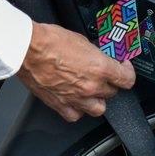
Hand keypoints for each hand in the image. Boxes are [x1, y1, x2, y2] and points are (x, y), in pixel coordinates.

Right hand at [18, 23, 135, 121]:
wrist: (27, 48)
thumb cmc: (49, 40)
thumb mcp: (81, 40)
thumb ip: (94, 54)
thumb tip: (99, 57)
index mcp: (100, 69)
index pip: (127, 79)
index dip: (127, 72)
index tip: (123, 68)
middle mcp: (90, 87)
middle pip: (112, 93)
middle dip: (109, 84)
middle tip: (102, 76)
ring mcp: (75, 98)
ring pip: (98, 109)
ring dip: (97, 100)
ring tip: (91, 91)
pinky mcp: (59, 104)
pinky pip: (75, 115)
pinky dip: (77, 110)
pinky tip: (75, 101)